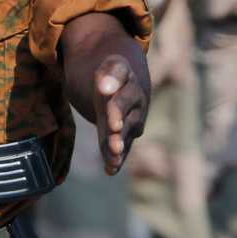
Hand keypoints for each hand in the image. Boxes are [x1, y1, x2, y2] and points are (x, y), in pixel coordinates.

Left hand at [93, 55, 148, 174]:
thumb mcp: (106, 67)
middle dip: (116, 117)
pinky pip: (122, 145)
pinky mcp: (127, 135)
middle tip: (113, 127)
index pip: (118, 73)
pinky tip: (110, 170)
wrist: (122, 84)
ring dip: (119, 142)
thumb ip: (107, 76)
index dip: (111, 82)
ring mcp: (132, 116)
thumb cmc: (110, 73)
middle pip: (123, 106)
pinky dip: (116, 158)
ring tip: (114, 153)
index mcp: (124, 71)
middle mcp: (134, 95)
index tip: (102, 89)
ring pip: (124, 130)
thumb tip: (105, 87)